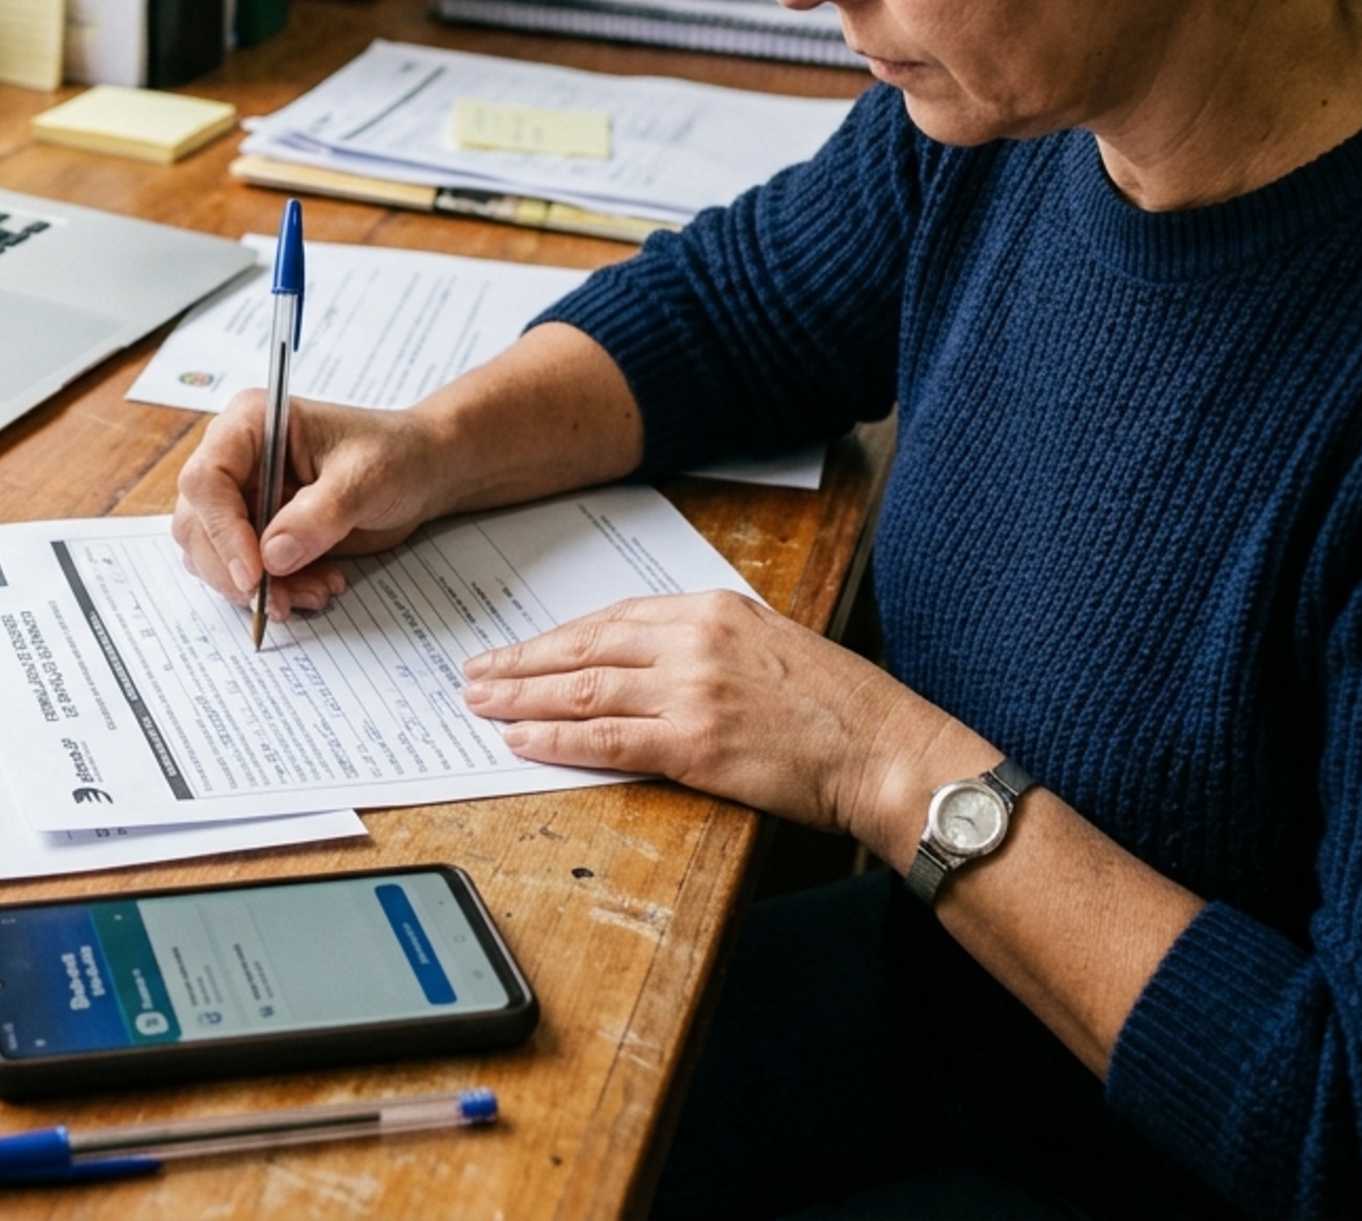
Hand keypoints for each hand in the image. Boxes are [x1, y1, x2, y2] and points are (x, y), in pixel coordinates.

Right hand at [169, 393, 450, 616]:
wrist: (419, 473)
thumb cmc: (394, 455)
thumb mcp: (366, 479)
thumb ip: (319, 515)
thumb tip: (272, 558)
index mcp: (250, 424)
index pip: (206, 479)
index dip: (221, 530)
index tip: (254, 574)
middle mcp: (234, 459)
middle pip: (198, 524)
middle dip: (237, 571)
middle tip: (281, 601)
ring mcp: (241, 498)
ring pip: (214, 556)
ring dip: (260, 587)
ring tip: (317, 590)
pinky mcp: (255, 532)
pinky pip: (242, 573)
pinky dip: (275, 591)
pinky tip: (316, 588)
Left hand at [459, 591, 974, 845]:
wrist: (886, 751)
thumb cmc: (839, 707)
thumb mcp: (770, 645)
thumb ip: (705, 645)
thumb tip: (642, 663)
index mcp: (712, 610)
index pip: (611, 619)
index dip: (556, 638)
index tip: (520, 649)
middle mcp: (695, 642)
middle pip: (584, 650)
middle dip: (522, 663)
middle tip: (475, 673)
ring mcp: (692, 691)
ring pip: (583, 691)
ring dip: (523, 698)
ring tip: (482, 704)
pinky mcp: (695, 743)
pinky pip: (605, 739)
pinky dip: (555, 740)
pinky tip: (522, 740)